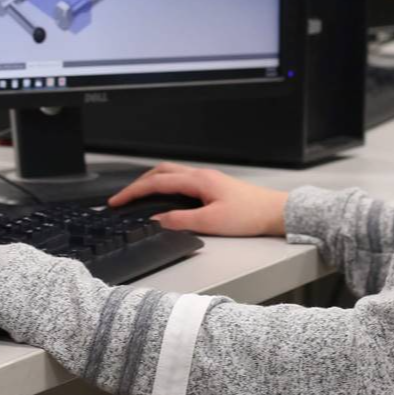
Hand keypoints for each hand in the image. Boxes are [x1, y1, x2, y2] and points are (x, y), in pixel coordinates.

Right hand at [108, 163, 288, 237]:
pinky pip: (182, 180)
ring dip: (152, 182)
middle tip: (123, 197)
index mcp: (198, 180)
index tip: (117, 201)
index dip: (133, 191)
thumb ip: (181, 221)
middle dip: (138, 183)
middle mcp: (201, 175)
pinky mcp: (214, 186)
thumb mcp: (211, 223)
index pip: (156, 182)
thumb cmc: (250, 215)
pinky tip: (165, 198)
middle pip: (161, 171)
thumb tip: (157, 221)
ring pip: (171, 174)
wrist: (276, 212)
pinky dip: (166, 186)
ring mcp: (207, 180)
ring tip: (138, 196)